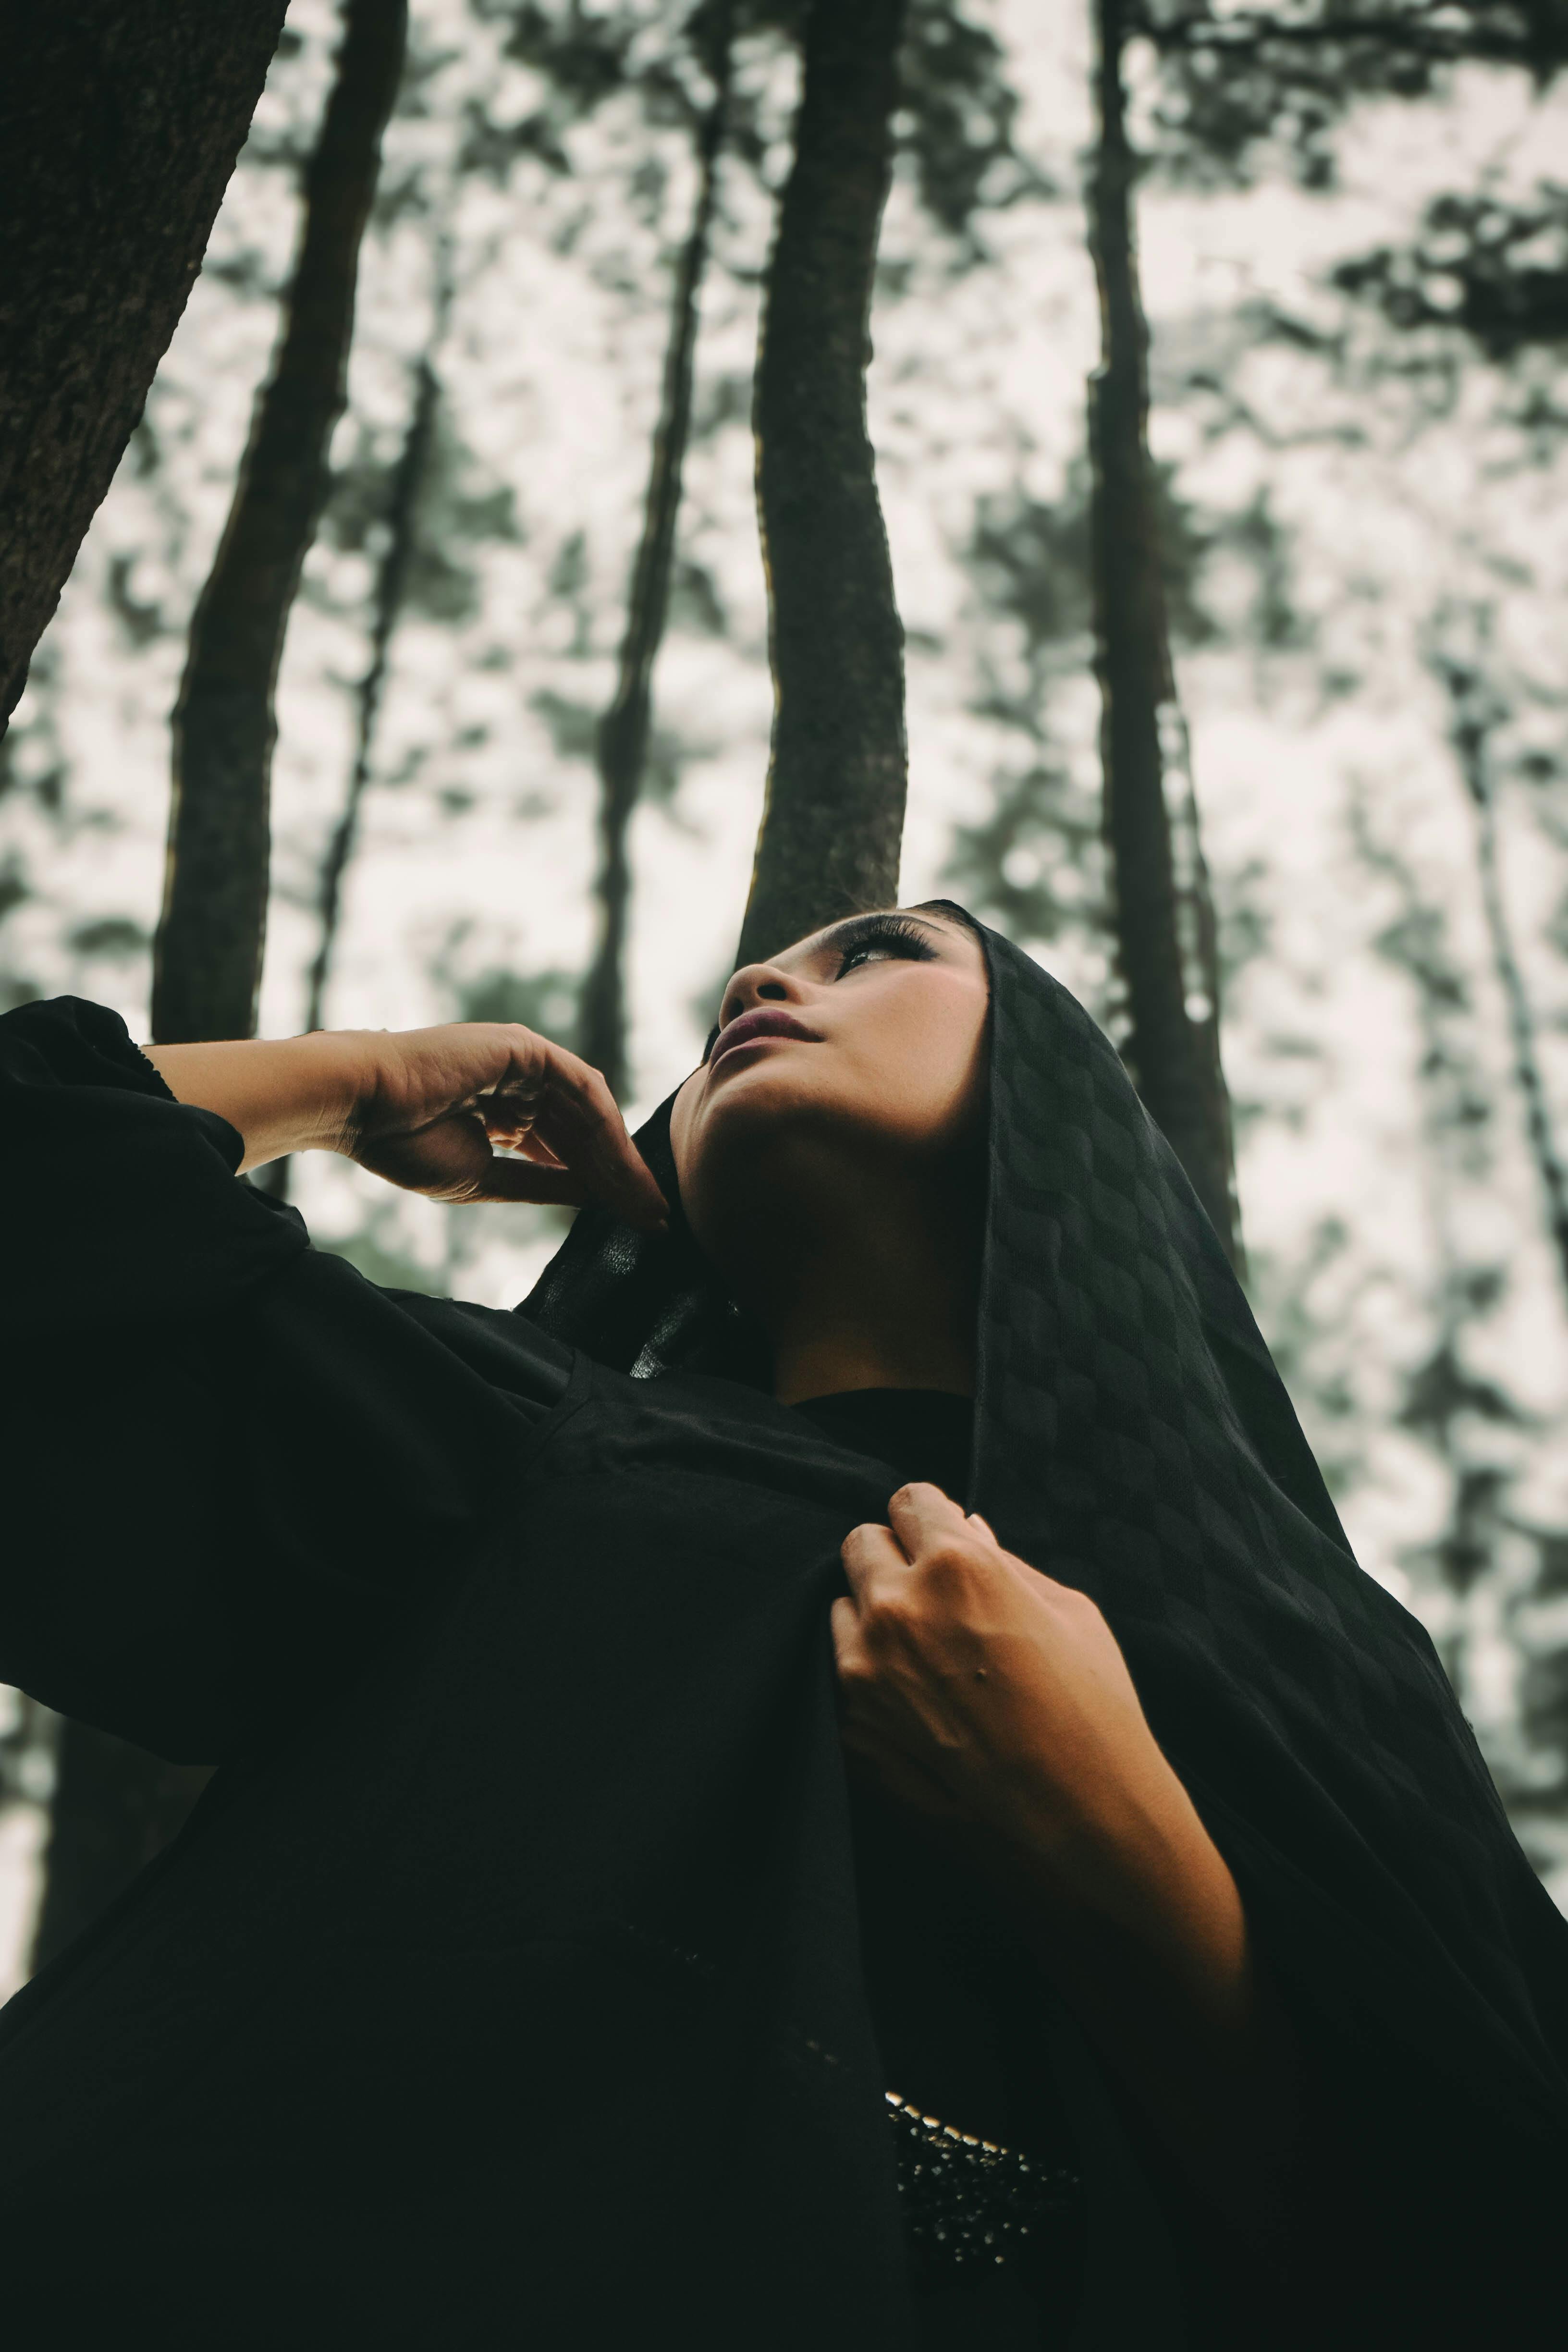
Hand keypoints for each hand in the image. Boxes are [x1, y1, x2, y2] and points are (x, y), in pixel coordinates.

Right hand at [344, 1022, 667, 1224]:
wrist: (363, 1107)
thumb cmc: (404, 1143)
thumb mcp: (485, 1178)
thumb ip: (540, 1183)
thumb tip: (591, 1197)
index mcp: (507, 1113)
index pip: (568, 1150)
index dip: (602, 1186)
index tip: (633, 1222)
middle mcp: (522, 1084)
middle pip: (586, 1134)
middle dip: (622, 1177)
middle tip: (654, 1218)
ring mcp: (525, 1062)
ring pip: (590, 1113)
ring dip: (620, 1159)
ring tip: (644, 1201)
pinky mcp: (526, 1049)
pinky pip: (580, 1088)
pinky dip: (603, 1127)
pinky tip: (621, 1165)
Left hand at [832, 1483, 1217, 1930]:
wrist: (1081, 1816)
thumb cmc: (1092, 1708)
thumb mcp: (1069, 1613)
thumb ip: (1004, 1563)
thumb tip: (967, 1526)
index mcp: (958, 1564)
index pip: (909, 1500)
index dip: (929, 1518)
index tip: (939, 1536)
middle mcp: (899, 1605)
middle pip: (862, 1542)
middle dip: (893, 1557)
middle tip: (930, 1592)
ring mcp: (866, 1667)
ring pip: (843, 1606)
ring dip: (874, 1615)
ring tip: (927, 1655)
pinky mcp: (852, 1720)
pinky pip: (842, 1670)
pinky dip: (871, 1673)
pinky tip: (918, 1700)